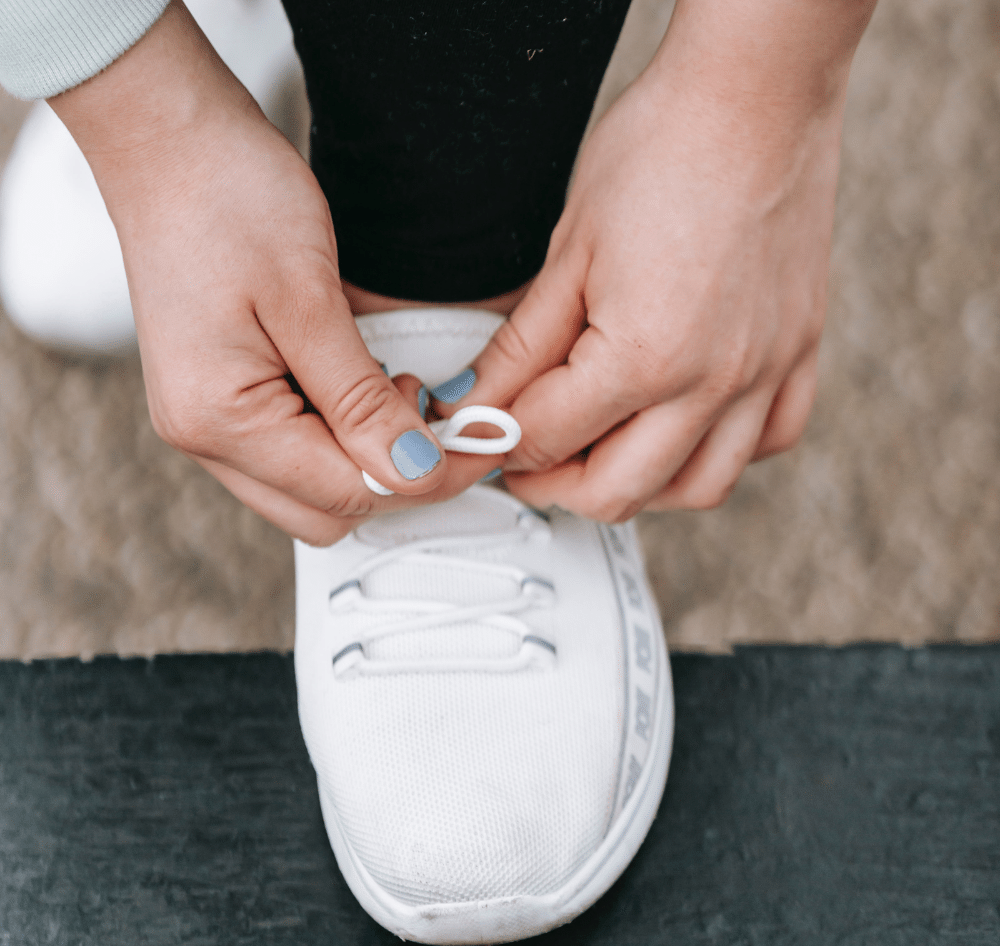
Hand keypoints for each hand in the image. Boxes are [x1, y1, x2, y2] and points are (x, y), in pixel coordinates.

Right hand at [50, 2, 495, 543]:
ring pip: (312, 487)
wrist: (168, 138)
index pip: (347, 493)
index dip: (421, 476)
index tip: (475, 442)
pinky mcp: (221, 400)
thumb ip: (361, 401)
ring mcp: (207, 422)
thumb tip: (416, 471)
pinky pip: (295, 450)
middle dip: (393, 475)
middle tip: (438, 418)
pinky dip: (340, 433)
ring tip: (397, 390)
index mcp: (220, 420)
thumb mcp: (309, 301)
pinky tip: (362, 386)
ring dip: (367, 455)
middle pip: (327, 509)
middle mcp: (204, 436)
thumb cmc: (225, 197)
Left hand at [450, 0, 874, 520]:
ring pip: (697, 488)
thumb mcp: (566, 254)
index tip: (477, 437)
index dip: (495, 443)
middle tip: (522, 459)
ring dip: (636, 486)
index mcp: (646, 357)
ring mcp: (765, 374)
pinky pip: (769, 443)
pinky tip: (686, 430)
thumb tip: (478, 402)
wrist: (753, 92)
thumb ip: (519, 349)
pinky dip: (718, 454)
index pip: (546, 439)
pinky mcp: (799, 355)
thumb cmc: (662, 149)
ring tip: (597, 453)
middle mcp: (714, 382)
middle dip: (552, 486)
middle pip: (616, 490)